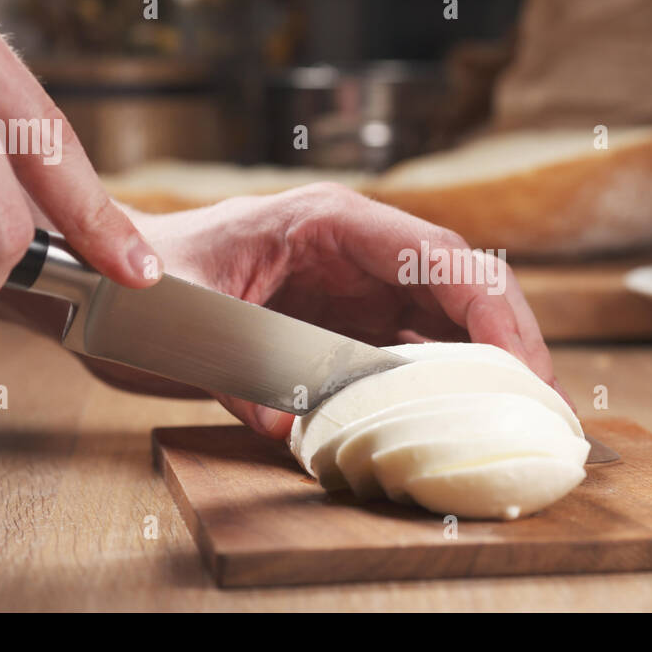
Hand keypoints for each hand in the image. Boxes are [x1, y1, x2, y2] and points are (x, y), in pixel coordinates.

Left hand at [124, 183, 567, 438]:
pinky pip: (412, 351)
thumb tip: (291, 429)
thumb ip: (241, 368)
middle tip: (542, 405)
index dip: (490, 307)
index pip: (437, 253)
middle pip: (461, 285)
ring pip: (448, 319)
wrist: (109, 286)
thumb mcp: (187, 319)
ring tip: (518, 419)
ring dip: (485, 364)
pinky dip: (443, 383)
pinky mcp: (348, 325)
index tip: (521, 365)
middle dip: (509, 340)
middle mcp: (358, 250)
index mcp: (330, 222)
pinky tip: (460, 419)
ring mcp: (358, 288)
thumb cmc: (145, 283)